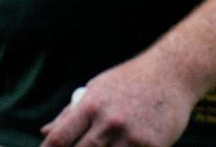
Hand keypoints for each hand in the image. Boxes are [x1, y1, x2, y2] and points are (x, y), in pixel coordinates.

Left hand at [40, 55, 199, 146]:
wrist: (170, 75)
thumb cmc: (127, 82)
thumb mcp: (94, 90)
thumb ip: (70, 114)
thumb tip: (45, 132)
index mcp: (90, 106)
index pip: (60, 137)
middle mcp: (109, 122)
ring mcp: (132, 136)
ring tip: (97, 146)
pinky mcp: (153, 146)